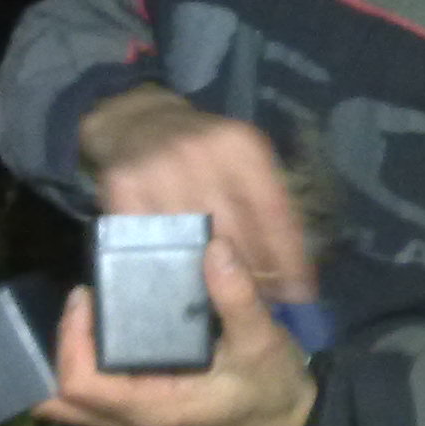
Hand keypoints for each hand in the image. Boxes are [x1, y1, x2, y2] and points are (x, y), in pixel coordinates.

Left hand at [31, 239, 315, 425]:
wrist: (291, 424)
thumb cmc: (273, 388)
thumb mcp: (262, 340)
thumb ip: (237, 296)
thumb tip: (214, 247)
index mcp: (154, 408)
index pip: (82, 385)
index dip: (71, 340)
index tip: (86, 296)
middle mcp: (135, 422)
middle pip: (63, 402)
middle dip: (58, 352)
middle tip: (81, 306)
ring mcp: (137, 422)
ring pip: (74, 405)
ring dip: (68, 362)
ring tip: (89, 314)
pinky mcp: (145, 414)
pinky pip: (93, 401)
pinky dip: (84, 371)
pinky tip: (103, 333)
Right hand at [77, 86, 317, 302]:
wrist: (138, 121)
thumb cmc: (201, 150)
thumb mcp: (241, 159)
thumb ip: (267, 203)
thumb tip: (298, 272)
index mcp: (240, 145)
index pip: (272, 211)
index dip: (288, 258)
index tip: (300, 293)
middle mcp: (201, 152)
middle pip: (236, 233)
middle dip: (255, 275)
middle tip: (265, 304)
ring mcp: (160, 169)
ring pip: (194, 244)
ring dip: (214, 280)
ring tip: (228, 301)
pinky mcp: (124, 188)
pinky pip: (152, 243)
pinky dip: (170, 269)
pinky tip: (184, 286)